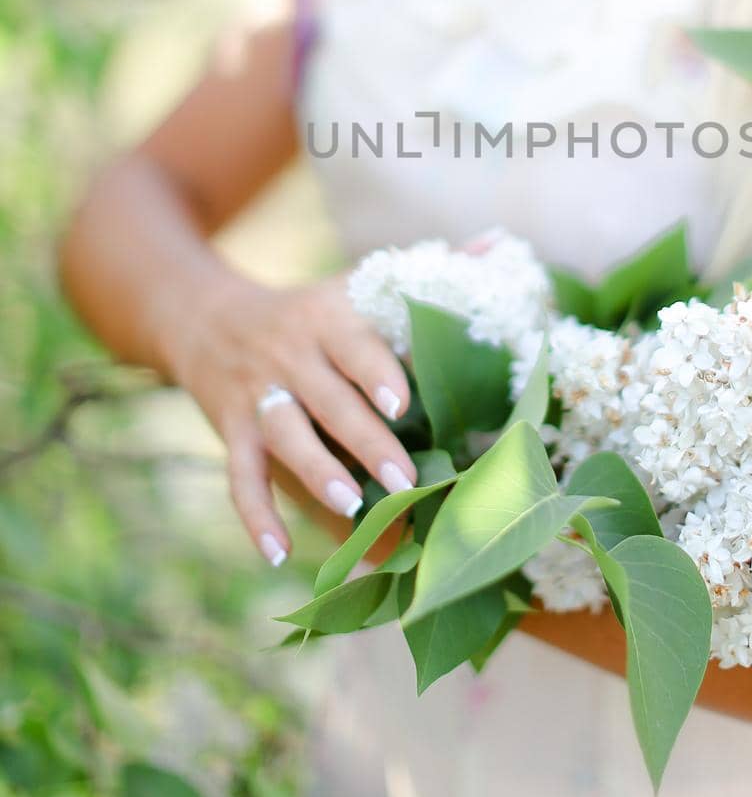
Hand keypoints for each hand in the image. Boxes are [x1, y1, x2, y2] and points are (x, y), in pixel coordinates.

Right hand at [162, 271, 416, 566]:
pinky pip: (239, 477)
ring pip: (284, 438)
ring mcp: (257, 396)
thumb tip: (499, 242)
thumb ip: (428, 269)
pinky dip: (255, 517)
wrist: (207, 318)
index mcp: (328, 317)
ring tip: (352, 508)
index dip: (376, 372)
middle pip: (327, 401)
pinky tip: (279, 554)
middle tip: (405, 480)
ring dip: (316, 475)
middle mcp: (290, 355)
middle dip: (366, 442)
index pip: (354, 344)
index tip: (404, 403)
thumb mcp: (356, 284)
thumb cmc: (310, 310)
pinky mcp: (229, 431)